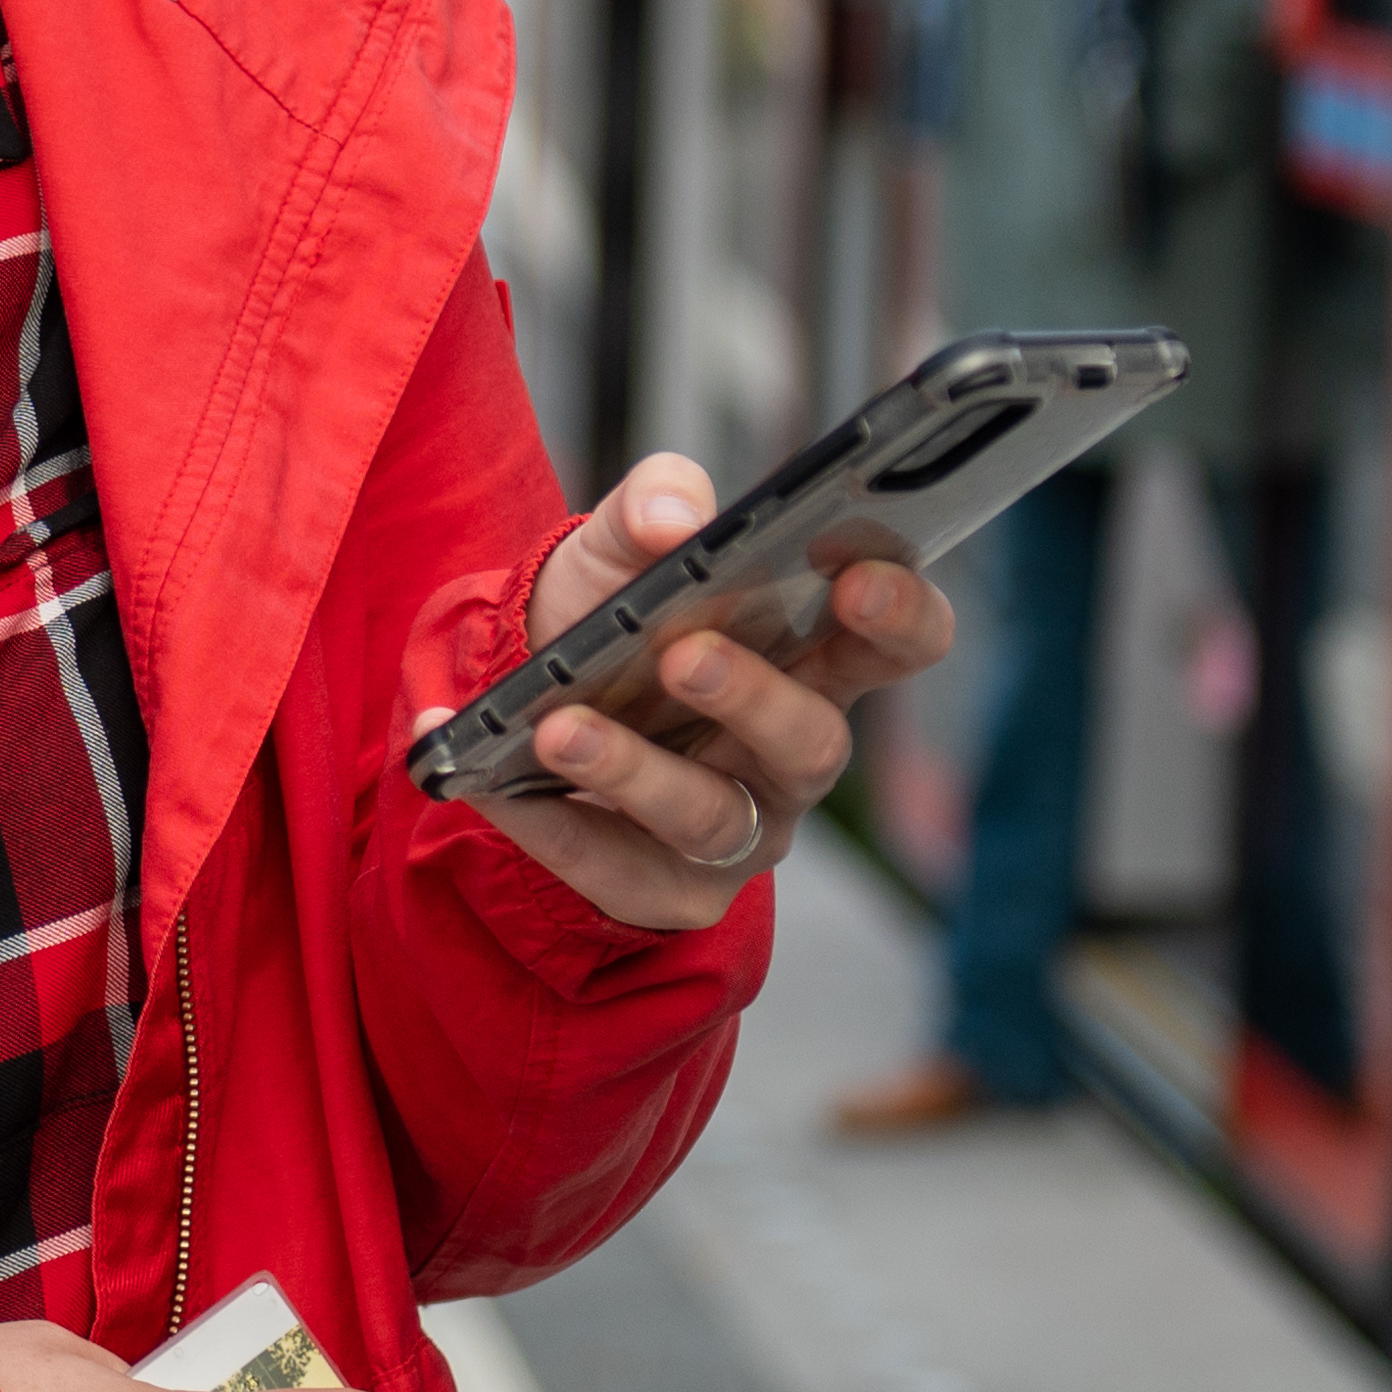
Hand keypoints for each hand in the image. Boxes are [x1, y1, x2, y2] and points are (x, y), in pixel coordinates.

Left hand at [426, 454, 956, 933]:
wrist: (522, 696)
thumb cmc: (613, 616)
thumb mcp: (623, 543)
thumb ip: (654, 502)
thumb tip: (672, 518)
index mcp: (815, 659)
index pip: (899, 643)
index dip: (899, 615)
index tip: (859, 577)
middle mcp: (791, 754)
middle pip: (815, 742)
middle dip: (754, 699)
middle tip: (686, 655)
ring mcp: (738, 830)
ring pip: (711, 817)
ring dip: (633, 771)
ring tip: (559, 730)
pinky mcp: (664, 888)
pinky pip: (612, 868)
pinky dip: (548, 825)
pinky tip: (492, 785)